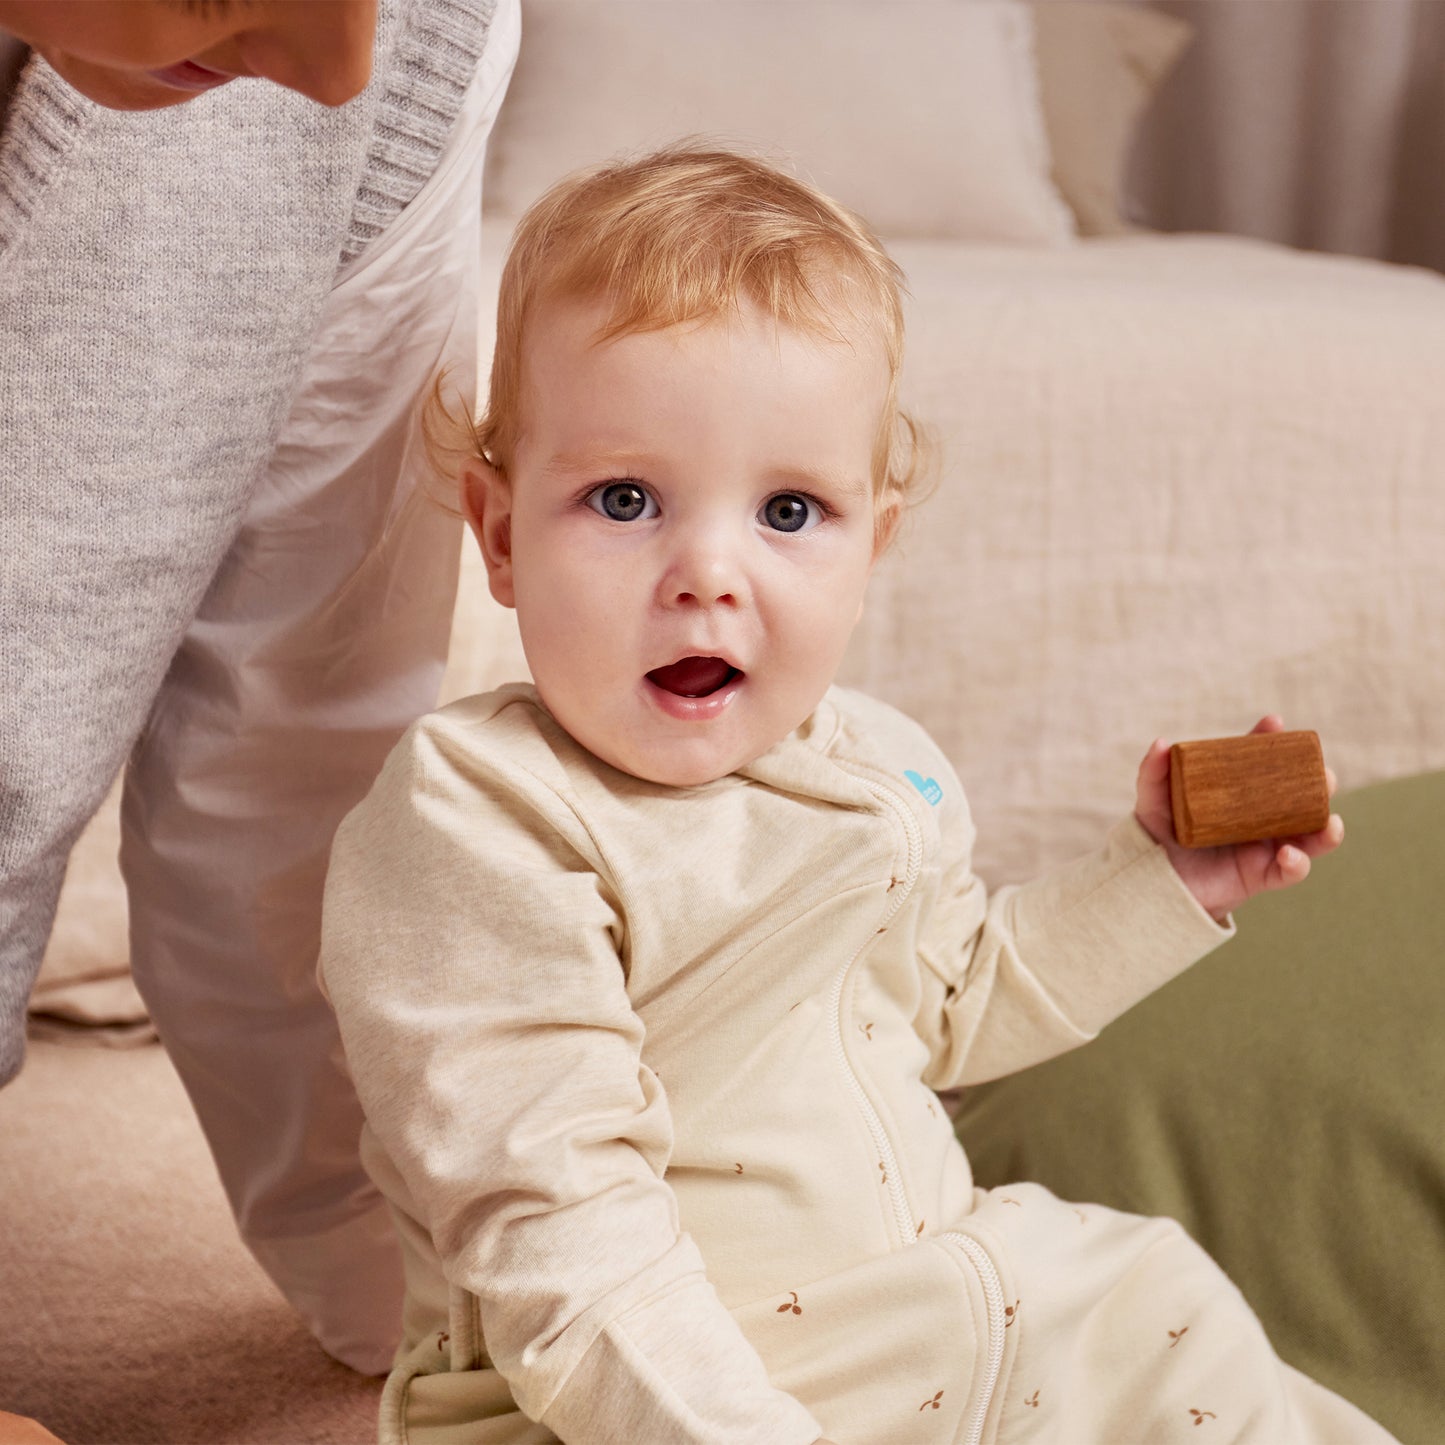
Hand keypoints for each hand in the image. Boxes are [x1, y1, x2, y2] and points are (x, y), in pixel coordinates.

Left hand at [1134, 714, 1343, 921]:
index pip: (1263, 761)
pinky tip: (1288, 854)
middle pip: (1303, 794)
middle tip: (1322, 776)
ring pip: (1312, 835)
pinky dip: (1298, 862)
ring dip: (1327, 827)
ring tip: (1328, 822)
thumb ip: (1153, 773)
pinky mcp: (1262, 875)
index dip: (1272, 741)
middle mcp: (1261, 816)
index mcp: (1240, 791)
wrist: (1153, 881)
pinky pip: (1292, 870)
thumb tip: (1162, 743)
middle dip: (1320, 783)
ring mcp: (1266, 846)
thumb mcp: (1153, 801)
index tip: (1274, 724)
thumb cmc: (1158, 836)